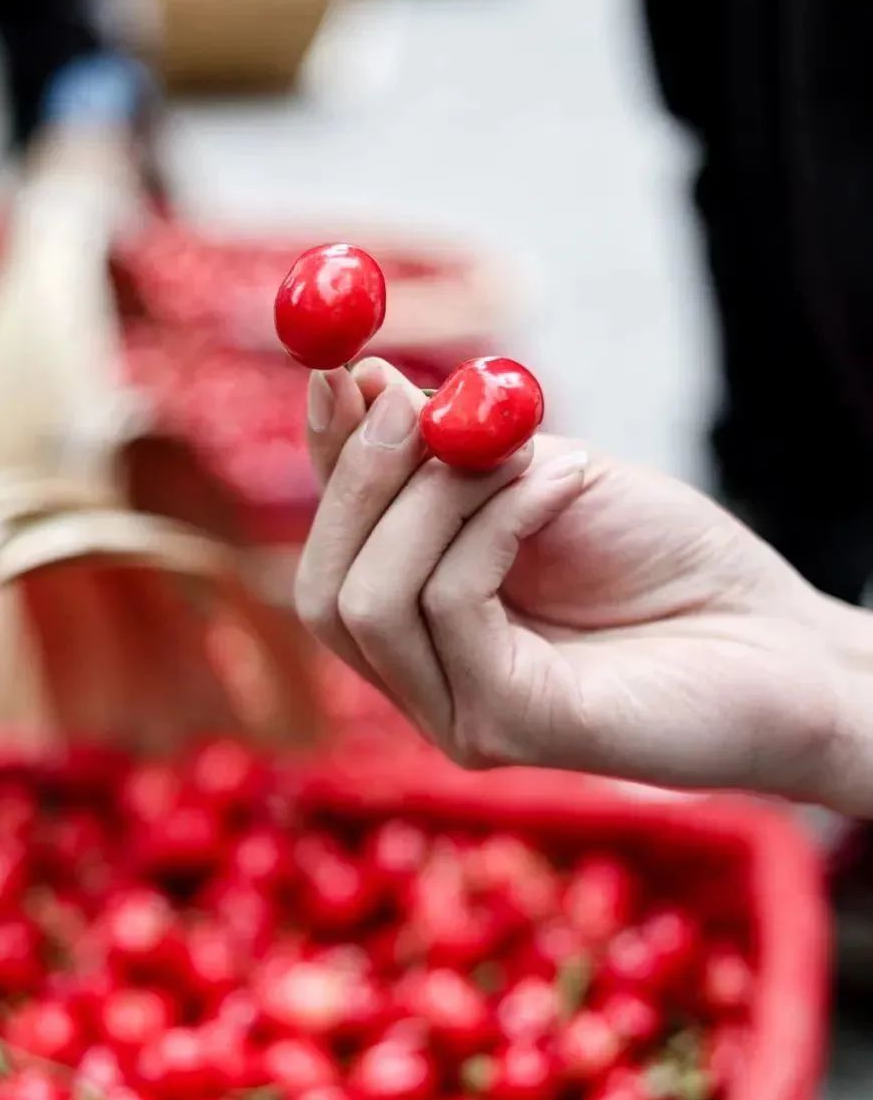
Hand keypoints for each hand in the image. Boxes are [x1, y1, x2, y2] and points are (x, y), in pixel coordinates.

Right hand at [295, 360, 854, 808]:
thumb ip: (455, 452)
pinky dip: (495, 524)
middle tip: (406, 401)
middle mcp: (425, 681)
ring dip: (435, 500)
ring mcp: (456, 715)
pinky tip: (563, 483)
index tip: (338, 369)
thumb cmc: (670, 562)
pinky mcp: (503, 730)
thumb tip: (360, 381)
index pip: (335, 551)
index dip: (328, 462)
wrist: (776, 640)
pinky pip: (451, 606)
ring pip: (368, 604)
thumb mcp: (547, 478)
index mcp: (424, 623)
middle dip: (358, 483)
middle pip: (322, 592)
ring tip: (529, 450)